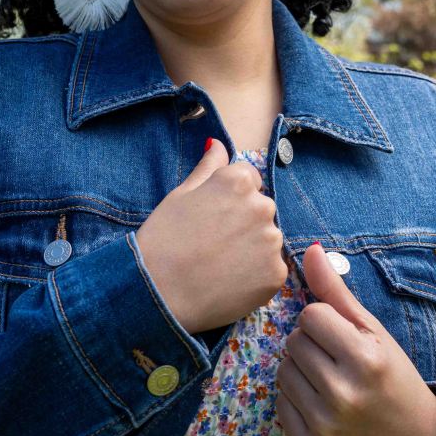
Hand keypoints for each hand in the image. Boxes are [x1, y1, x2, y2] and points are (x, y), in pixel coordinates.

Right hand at [135, 139, 287, 333]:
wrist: (159, 292)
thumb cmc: (163, 240)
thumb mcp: (180, 195)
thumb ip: (208, 168)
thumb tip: (218, 144)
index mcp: (238, 181)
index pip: (248, 179)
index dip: (228, 199)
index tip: (211, 217)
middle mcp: (261, 206)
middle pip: (260, 209)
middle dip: (243, 222)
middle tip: (213, 244)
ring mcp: (271, 241)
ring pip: (267, 240)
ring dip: (251, 249)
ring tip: (219, 265)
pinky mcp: (276, 273)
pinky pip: (270, 270)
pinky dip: (254, 276)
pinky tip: (228, 282)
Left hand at [276, 242, 435, 435]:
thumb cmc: (392, 377)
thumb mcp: (373, 331)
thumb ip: (336, 292)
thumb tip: (308, 249)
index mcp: (366, 359)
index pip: (310, 316)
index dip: (325, 323)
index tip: (344, 339)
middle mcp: (345, 394)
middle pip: (293, 342)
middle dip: (312, 347)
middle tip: (339, 364)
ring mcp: (327, 426)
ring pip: (282, 371)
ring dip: (300, 372)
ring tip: (331, 384)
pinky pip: (280, 404)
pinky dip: (296, 402)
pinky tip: (323, 408)